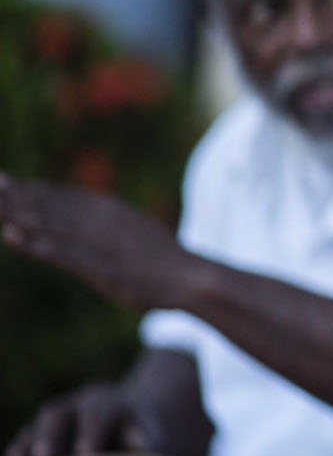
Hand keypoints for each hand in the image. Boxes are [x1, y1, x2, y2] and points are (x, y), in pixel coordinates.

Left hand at [0, 175, 195, 310]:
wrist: (191, 277)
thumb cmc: (156, 258)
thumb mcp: (130, 229)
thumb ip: (101, 221)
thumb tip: (80, 216)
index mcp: (107, 211)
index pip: (60, 196)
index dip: (29, 188)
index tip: (2, 179)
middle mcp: (101, 221)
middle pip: (51, 206)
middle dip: (17, 196)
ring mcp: (101, 244)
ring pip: (52, 225)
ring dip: (20, 214)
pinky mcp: (103, 268)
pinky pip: (64, 254)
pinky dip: (39, 245)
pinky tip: (14, 237)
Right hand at [4, 383, 147, 455]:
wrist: (130, 423)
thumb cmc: (141, 438)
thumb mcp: (149, 435)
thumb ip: (143, 440)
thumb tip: (139, 448)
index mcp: (110, 402)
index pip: (98, 415)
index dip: (90, 434)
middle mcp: (79, 403)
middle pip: (59, 414)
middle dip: (49, 435)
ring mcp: (58, 414)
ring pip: (37, 425)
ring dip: (26, 444)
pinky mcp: (42, 429)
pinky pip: (26, 438)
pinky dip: (18, 451)